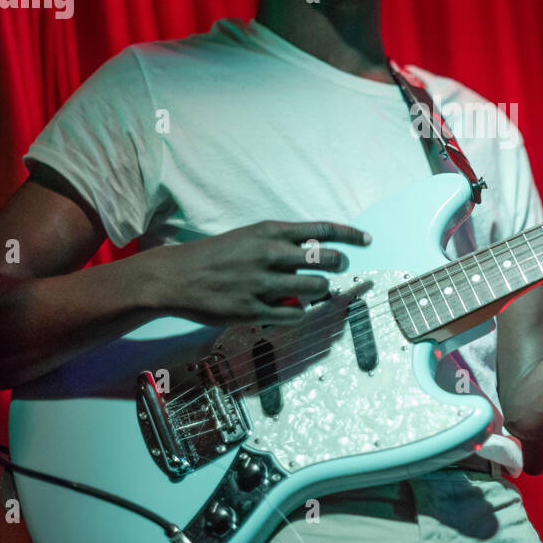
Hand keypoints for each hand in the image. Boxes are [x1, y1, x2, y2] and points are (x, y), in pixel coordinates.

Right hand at [153, 220, 370, 323]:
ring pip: (316, 288)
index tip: (367, 240)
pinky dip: (300, 312)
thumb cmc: (215, 255)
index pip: (322, 229)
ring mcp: (262, 283)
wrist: (175, 277)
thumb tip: (315, 253)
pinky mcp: (253, 310)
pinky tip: (292, 309)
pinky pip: (295, 314)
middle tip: (333, 272)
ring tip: (309, 291)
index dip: (350, 234)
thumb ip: (281, 243)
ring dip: (319, 291)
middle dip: (338, 266)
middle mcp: (270, 254)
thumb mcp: (249, 236)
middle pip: (327, 259)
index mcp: (270, 231)